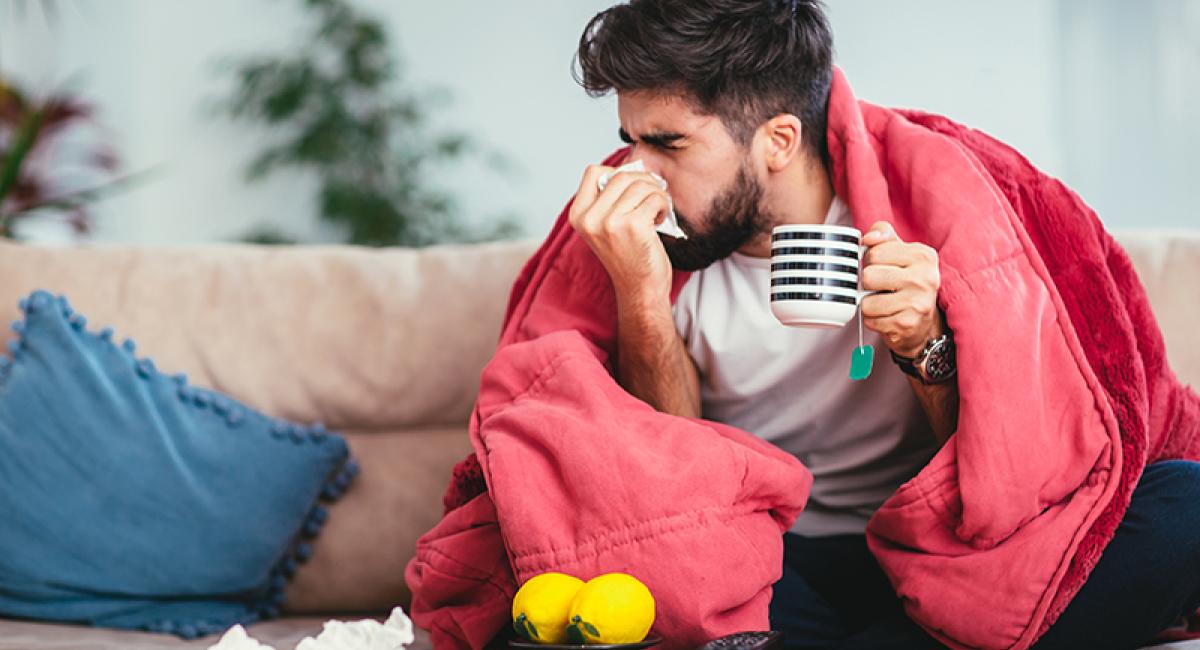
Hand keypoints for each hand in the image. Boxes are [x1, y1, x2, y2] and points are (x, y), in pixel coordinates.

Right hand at [568, 164, 673, 308]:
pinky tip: (660, 220)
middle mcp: (589, 218)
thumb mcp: (606, 226)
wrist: (640, 290)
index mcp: (578, 215)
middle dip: (644, 182)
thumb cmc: (628, 256)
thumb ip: (610, 199)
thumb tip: (633, 168)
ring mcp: (609, 222)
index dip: (617, 174)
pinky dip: (663, 205)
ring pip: (640, 185)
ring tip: (657, 210)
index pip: (593, 172)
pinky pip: (654, 198)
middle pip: (621, 175)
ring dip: (656, 194)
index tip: (631, 189)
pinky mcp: (632, 226)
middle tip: (653, 197)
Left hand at [860, 221, 942, 358]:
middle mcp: (925, 278)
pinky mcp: (907, 324)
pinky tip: (887, 316)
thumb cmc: (908, 283)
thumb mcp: (900, 252)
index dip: (870, 261)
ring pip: (866, 302)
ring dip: (869, 304)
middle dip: (868, 283)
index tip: (882, 267)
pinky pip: (870, 320)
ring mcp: (917, 303)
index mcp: (923, 255)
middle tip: (881, 287)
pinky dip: (873, 320)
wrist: (924, 322)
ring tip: (884, 302)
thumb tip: (868, 238)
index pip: (874, 253)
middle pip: (868, 276)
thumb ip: (883, 236)